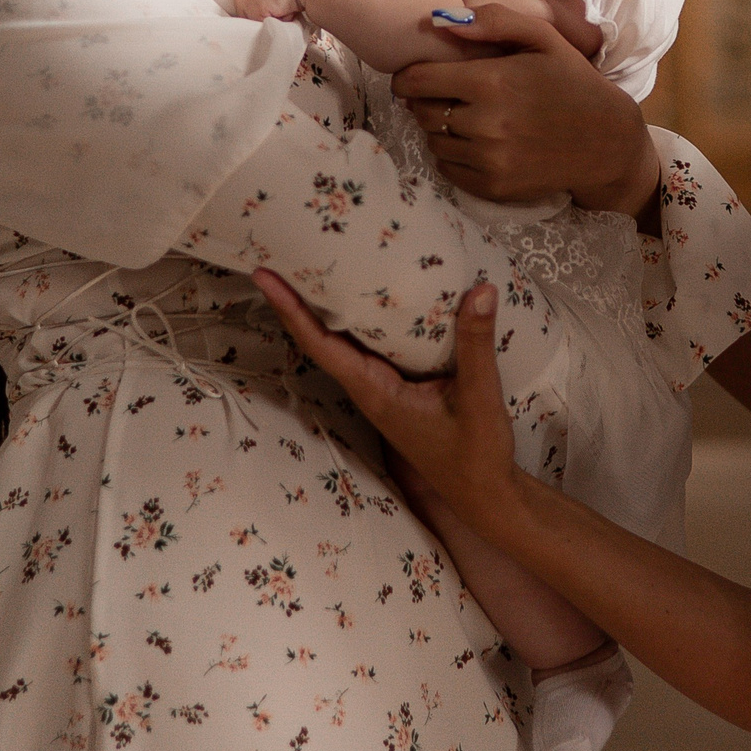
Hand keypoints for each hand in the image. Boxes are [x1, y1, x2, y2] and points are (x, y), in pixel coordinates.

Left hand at [253, 270, 524, 529]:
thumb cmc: (476, 455)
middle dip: (296, 299)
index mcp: (376, 392)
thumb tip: (480, 289)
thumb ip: (476, 343)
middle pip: (321, 338)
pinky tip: (365, 296)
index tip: (265, 277)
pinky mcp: (398, 388)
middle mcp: (370, 389)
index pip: (321, 345)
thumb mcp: (479, 397)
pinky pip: (369, 347)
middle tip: (276, 255)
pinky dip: (359, 318)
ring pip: (344, 342)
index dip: (291, 309)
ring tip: (309, 264)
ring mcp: (382, 389)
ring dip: (323, 307)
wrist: (486, 495)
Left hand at [391, 7, 659, 216]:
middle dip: (424, 100)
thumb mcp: (544, 38)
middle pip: (422, 111)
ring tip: (464, 117)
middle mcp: (484, 124)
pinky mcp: (493, 187)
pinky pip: (447, 169)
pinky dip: (452, 155)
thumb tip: (443, 21)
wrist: (606, 141)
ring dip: (439, 128)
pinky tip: (474, 142)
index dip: (407, 77)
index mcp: (491, 82)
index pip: (417, 81)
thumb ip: (495, 21)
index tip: (411, 76)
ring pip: (433, 141)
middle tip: (445, 94)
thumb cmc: (572, 82)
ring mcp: (488, 160)